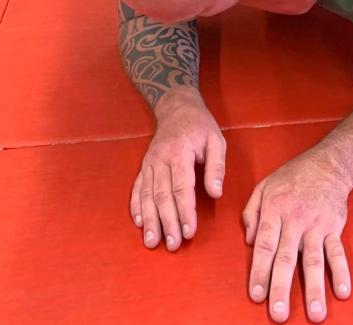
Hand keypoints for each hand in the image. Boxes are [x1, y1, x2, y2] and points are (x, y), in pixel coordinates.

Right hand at [131, 88, 226, 251]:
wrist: (176, 107)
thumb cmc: (200, 126)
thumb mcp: (216, 139)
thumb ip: (216, 166)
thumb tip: (216, 193)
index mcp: (179, 152)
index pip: (181, 187)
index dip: (185, 211)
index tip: (189, 231)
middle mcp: (160, 159)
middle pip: (162, 195)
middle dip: (167, 222)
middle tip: (173, 245)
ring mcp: (149, 163)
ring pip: (147, 195)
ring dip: (150, 220)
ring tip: (152, 242)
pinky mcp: (144, 166)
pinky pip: (137, 188)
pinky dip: (136, 206)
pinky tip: (139, 222)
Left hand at [242, 152, 351, 322]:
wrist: (329, 163)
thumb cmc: (292, 176)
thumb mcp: (264, 186)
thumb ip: (251, 212)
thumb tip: (248, 242)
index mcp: (274, 209)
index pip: (265, 244)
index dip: (260, 270)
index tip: (256, 295)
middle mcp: (296, 218)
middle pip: (287, 257)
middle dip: (282, 286)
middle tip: (279, 313)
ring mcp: (317, 224)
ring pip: (314, 259)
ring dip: (314, 287)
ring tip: (314, 314)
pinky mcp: (334, 226)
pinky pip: (338, 251)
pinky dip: (341, 272)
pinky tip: (341, 291)